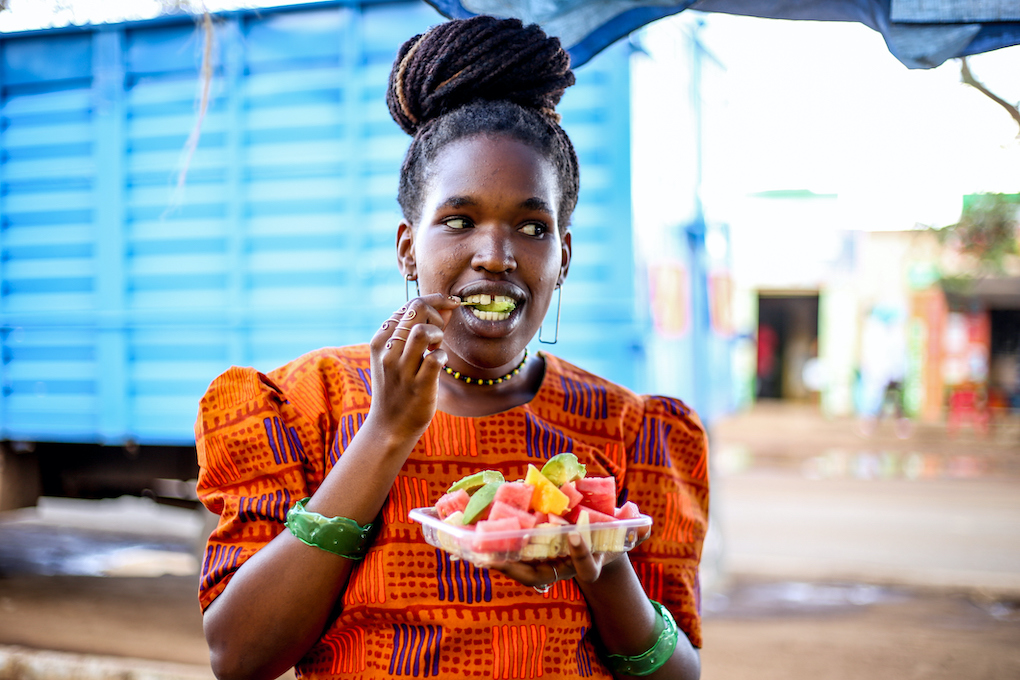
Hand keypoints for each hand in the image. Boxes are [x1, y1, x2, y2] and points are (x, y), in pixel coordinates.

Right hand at [367, 294, 459, 440]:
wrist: (389, 426)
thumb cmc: (399, 386)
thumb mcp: (401, 355)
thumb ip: (421, 328)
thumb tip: (447, 306)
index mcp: (381, 339)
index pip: (409, 304)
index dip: (434, 301)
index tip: (450, 305)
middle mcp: (388, 351)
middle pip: (417, 309)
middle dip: (436, 314)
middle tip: (438, 334)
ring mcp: (402, 370)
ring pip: (423, 331)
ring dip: (438, 334)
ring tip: (437, 347)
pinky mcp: (418, 386)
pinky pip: (436, 359)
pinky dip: (443, 356)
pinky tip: (440, 363)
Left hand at [494, 525, 649, 589]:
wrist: (597, 547)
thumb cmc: (610, 537)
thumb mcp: (625, 532)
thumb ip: (637, 528)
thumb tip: (645, 524)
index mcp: (588, 565)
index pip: (585, 567)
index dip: (580, 554)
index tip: (574, 536)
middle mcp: (564, 569)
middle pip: (539, 576)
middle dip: (519, 569)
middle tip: (498, 559)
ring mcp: (547, 565)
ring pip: (521, 570)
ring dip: (501, 562)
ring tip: (480, 554)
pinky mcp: (534, 556)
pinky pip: (513, 558)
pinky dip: (498, 552)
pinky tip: (479, 543)